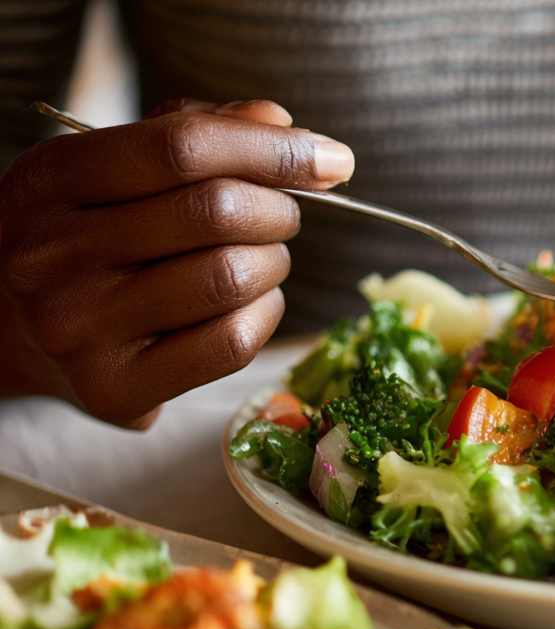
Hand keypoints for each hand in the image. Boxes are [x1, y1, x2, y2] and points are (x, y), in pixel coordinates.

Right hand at [0, 99, 353, 426]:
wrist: (8, 330)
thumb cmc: (85, 232)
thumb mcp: (112, 167)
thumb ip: (192, 132)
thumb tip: (278, 122)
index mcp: (51, 181)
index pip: (182, 148)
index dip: (273, 149)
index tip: (332, 159)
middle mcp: (53, 255)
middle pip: (216, 213)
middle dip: (279, 208)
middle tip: (283, 214)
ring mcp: (79, 329)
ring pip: (232, 278)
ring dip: (276, 263)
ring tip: (263, 257)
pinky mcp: (113, 389)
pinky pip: (231, 343)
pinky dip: (266, 315)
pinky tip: (253, 302)